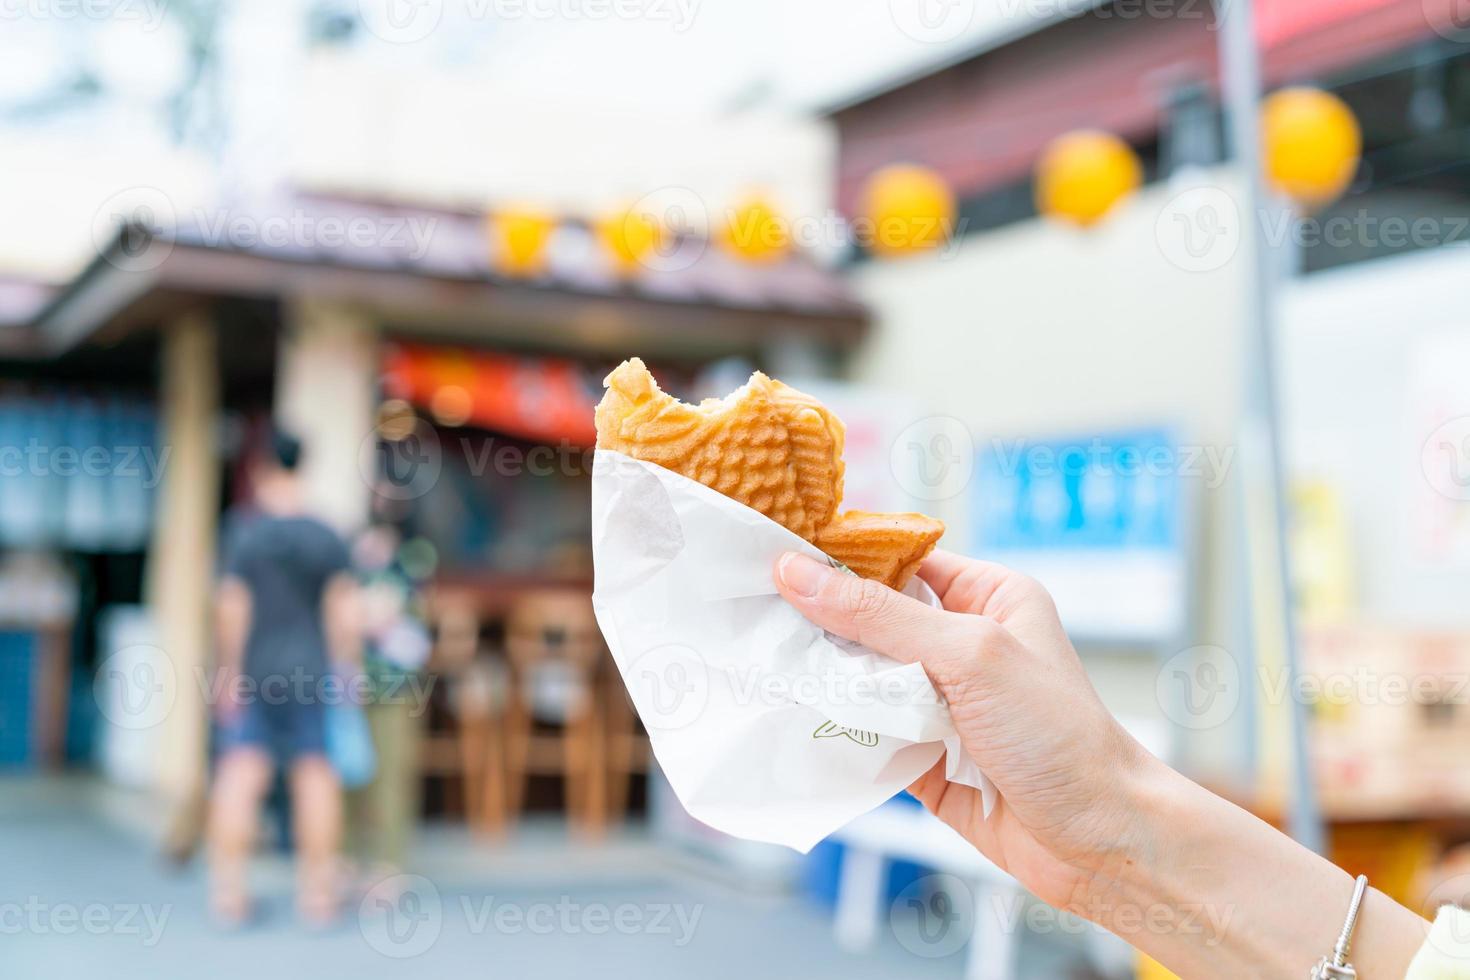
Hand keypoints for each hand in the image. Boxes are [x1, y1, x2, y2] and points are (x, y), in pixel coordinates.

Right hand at [774, 549, 1160, 914]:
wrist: (1099, 842)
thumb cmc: (1060, 735)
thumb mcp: (969, 655)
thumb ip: (880, 617)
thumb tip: (799, 574)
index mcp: (987, 597)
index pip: (899, 563)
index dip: (842, 561)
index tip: (777, 556)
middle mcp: (963, 645)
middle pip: (871, 621)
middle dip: (821, 624)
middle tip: (755, 614)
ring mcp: (942, 703)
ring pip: (861, 679)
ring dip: (823, 680)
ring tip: (763, 665)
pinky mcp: (923, 757)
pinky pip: (864, 734)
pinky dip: (835, 731)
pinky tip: (792, 719)